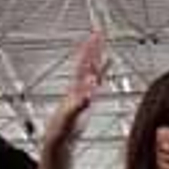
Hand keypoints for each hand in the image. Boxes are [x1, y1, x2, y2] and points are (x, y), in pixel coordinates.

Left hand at [42, 32, 104, 152]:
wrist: (60, 137)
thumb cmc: (61, 128)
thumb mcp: (70, 117)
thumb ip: (79, 105)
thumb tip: (88, 93)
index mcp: (74, 87)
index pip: (83, 64)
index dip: (88, 51)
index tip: (94, 37)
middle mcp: (78, 85)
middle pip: (87, 61)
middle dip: (93, 47)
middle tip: (99, 31)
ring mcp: (83, 89)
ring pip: (92, 67)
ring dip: (97, 54)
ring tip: (103, 41)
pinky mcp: (89, 95)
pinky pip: (99, 77)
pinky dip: (104, 68)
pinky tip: (109, 61)